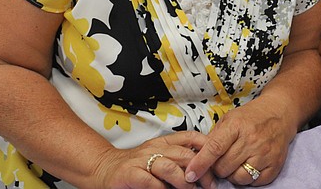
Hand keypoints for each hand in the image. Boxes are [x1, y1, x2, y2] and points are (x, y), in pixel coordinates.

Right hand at [93, 131, 216, 188]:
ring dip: (181, 180)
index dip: (206, 147)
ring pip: (168, 165)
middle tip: (207, 185)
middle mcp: (154, 148)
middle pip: (183, 153)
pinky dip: (160, 188)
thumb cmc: (135, 168)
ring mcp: (141, 160)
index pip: (190, 137)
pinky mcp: (129, 174)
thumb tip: (204, 171)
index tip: (217, 162)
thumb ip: (177, 161)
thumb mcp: (159, 158)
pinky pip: (149, 180)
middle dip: (199, 170)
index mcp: (164, 142)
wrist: (104, 168)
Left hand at [184, 96, 296, 185]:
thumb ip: (214, 137)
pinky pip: (255, 182)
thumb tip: (198, 156)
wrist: (280, 112)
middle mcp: (252, 139)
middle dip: (218, 167)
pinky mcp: (275, 164)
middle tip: (222, 159)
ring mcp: (265, 153)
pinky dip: (249, 178)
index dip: (201, 163)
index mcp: (237, 125)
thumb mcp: (230, 118)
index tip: (190, 174)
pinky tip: (249, 165)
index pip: (215, 148)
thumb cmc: (251, 116)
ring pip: (239, 178)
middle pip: (224, 167)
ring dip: (233, 175)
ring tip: (236, 163)